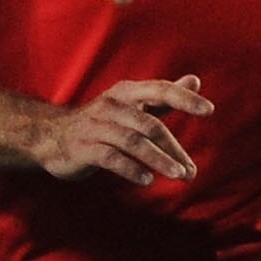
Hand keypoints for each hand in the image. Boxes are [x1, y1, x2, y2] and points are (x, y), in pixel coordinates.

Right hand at [32, 75, 214, 185]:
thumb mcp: (132, 106)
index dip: (184, 97)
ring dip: (158, 160)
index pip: (159, 90)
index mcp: (126, 92)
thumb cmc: (101, 122)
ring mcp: (96, 127)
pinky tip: (147, 181)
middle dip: (173, 148)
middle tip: (191, 171)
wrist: (52, 137)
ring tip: (178, 175)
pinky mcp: (83, 147)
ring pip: (132, 142)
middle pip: (149, 124)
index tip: (209, 110)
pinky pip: (111, 158)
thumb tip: (195, 79)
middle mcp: (112, 106)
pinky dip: (130, 169)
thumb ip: (163, 96)